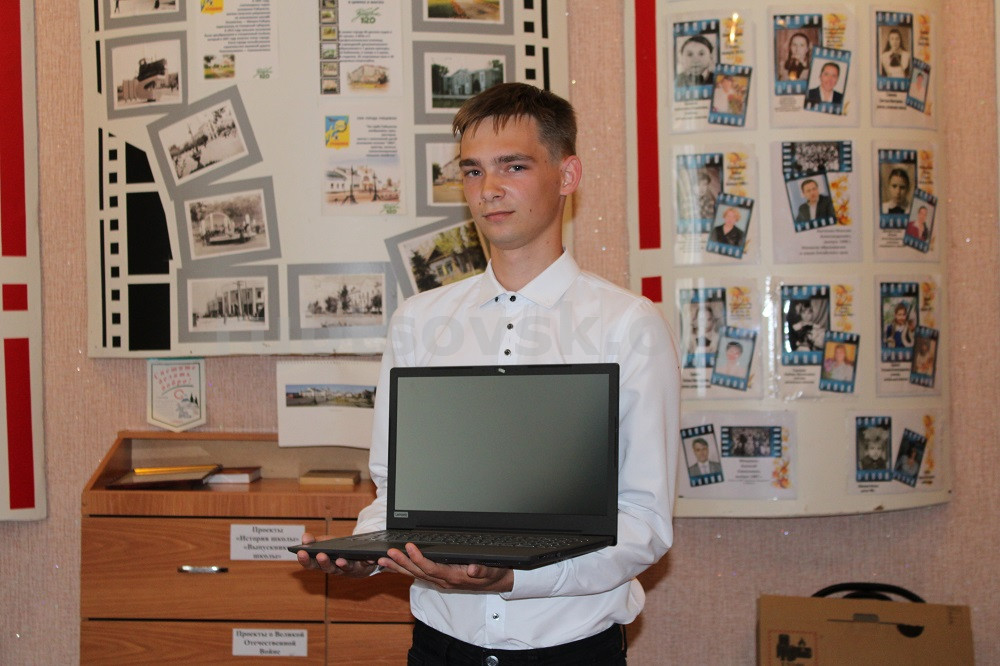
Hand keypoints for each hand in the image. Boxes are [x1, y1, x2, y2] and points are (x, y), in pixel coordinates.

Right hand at [294, 532, 377, 576]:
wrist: (358, 558)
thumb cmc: (338, 550)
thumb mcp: (325, 544)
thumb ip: (314, 542)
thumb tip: (305, 537)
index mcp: (323, 563)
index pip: (311, 564)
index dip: (305, 560)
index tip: (300, 553)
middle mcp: (335, 569)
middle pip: (328, 568)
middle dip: (324, 562)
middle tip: (320, 555)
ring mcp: (349, 569)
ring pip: (345, 568)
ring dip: (343, 564)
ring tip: (340, 560)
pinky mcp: (363, 566)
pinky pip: (365, 563)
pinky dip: (367, 561)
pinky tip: (369, 558)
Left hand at [378, 543, 513, 591]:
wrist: (496, 583)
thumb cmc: (493, 574)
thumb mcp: (492, 571)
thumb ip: (483, 571)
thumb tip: (473, 569)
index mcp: (453, 577)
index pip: (431, 568)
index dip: (419, 559)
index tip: (409, 547)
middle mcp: (443, 580)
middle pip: (418, 572)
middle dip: (402, 563)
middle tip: (387, 553)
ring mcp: (439, 580)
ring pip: (414, 575)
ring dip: (398, 567)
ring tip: (382, 560)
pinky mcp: (438, 578)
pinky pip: (417, 575)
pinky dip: (404, 569)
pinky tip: (394, 565)